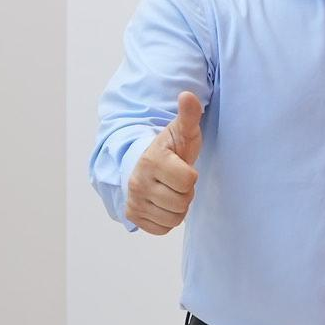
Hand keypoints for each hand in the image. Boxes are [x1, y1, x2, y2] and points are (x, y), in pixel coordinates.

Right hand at [125, 91, 203, 234]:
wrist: (144, 163)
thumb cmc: (170, 148)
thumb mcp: (182, 130)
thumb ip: (189, 115)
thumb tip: (187, 95)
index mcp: (152, 160)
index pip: (188, 180)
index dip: (192, 176)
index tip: (183, 166)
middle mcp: (138, 182)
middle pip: (182, 202)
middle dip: (185, 192)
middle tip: (177, 180)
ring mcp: (134, 201)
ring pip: (174, 218)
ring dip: (178, 207)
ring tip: (171, 190)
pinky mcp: (133, 216)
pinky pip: (162, 229)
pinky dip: (168, 219)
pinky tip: (163, 203)